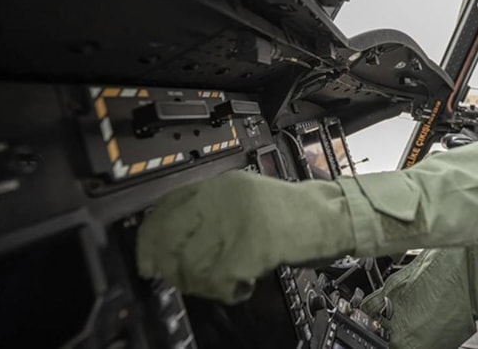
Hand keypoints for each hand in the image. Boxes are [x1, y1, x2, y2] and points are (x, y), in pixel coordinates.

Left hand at [136, 170, 354, 302]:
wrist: (330, 215)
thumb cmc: (290, 212)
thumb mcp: (242, 199)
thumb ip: (209, 213)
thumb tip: (169, 244)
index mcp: (217, 185)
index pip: (164, 209)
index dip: (148, 240)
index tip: (147, 261)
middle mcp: (221, 199)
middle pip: (169, 240)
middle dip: (169, 268)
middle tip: (180, 280)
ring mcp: (236, 222)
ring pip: (191, 266)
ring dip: (203, 284)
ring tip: (224, 283)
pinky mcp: (252, 246)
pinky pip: (219, 281)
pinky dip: (228, 291)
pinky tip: (243, 286)